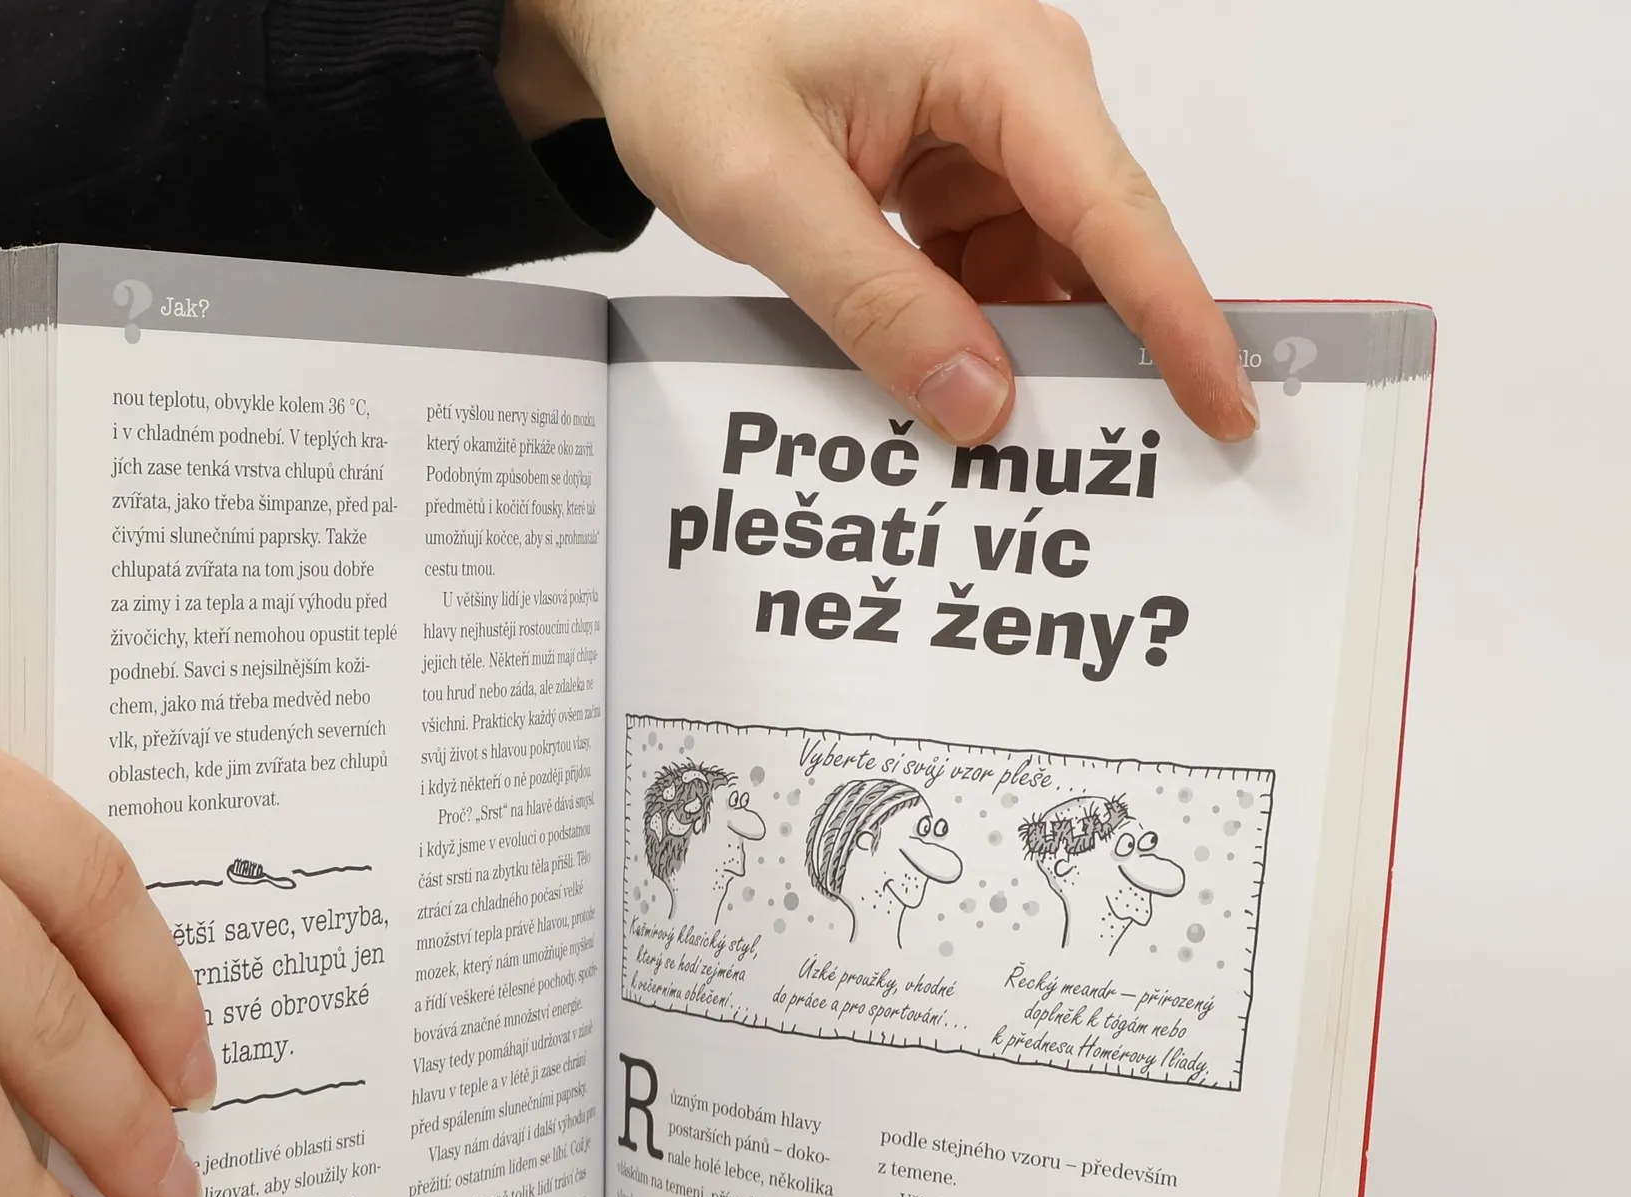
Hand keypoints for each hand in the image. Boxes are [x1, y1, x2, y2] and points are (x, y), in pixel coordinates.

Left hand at [498, 0, 1255, 444]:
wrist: (648, 14)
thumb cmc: (693, 49)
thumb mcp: (762, 189)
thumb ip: (871, 300)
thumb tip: (981, 402)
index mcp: (995, 64)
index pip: (1112, 210)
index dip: (1177, 321)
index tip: (1223, 408)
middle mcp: (1019, 95)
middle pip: (1094, 255)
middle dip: (1094, 364)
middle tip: (1097, 474)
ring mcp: (993, 144)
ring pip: (1045, 282)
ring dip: (1022, 364)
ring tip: (993, 454)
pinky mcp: (959, 185)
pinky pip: (994, 282)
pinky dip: (972, 344)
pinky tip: (944, 397)